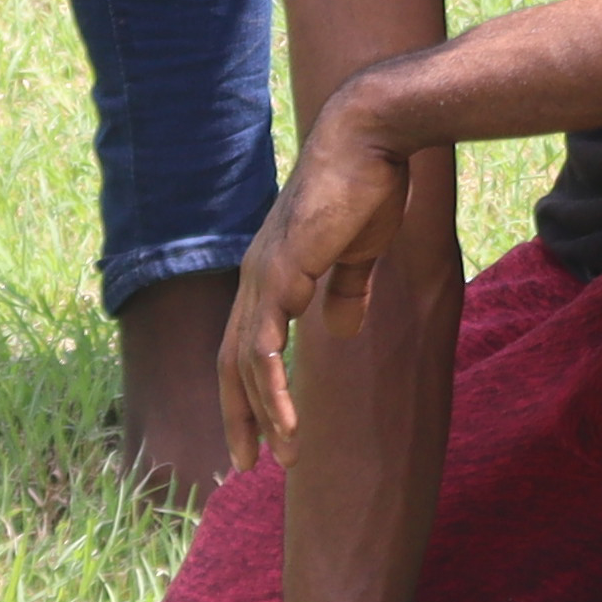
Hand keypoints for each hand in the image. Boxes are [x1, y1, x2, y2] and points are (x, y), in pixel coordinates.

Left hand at [222, 84, 421, 462]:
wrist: (371, 139)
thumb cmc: (369, 185)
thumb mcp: (359, 252)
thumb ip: (345, 291)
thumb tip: (336, 332)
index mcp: (272, 271)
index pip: (246, 344)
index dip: (250, 391)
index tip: (263, 432)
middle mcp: (256, 276)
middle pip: (231, 362)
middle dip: (239, 416)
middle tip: (250, 463)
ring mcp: (263, 276)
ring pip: (244, 365)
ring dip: (261, 415)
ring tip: (281, 455)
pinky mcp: (279, 276)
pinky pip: (263, 349)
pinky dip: (270, 391)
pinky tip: (286, 421)